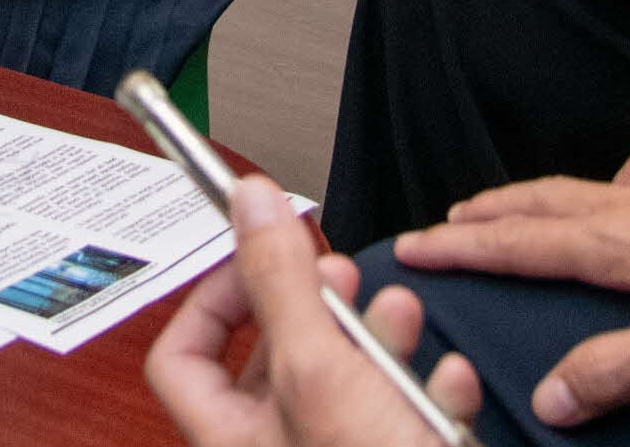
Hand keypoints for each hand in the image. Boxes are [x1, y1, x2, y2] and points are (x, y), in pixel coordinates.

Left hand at [146, 176, 481, 446]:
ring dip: (380, 340)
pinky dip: (428, 391)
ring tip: (399, 315)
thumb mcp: (320, 371)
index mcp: (230, 439)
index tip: (251, 255)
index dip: (211, 295)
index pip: (182, 356)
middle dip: (315, 308)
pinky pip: (405, 420)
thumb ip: (281, 284)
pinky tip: (447, 378)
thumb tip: (250, 206)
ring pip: (349, 384)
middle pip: (277, 361)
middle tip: (337, 276)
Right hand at [394, 174, 629, 426]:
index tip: (411, 247)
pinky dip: (568, 200)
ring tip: (493, 212)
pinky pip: (607, 193)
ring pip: (570, 193)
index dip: (462, 250)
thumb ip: (619, 368)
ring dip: (519, 203)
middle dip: (480, 219)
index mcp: (619, 241)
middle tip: (437, 228)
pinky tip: (591, 213)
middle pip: (535, 206)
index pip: (520, 245)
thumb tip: (548, 398)